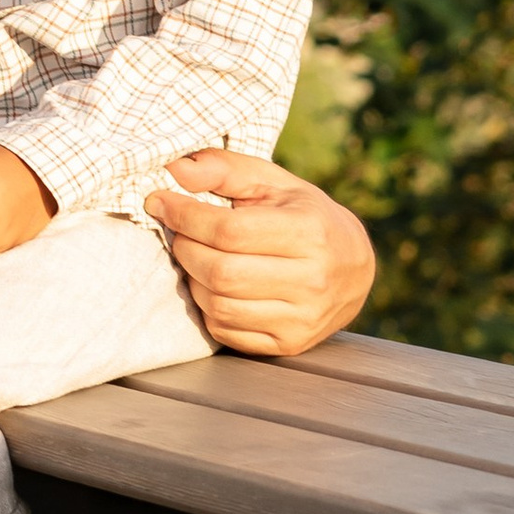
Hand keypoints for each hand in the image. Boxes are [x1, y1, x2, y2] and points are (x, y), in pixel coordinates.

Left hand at [147, 150, 373, 358]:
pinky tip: (214, 286)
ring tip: (198, 258)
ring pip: (219, 306)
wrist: (353, 267)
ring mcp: (302, 318)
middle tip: (179, 233)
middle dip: (185, 249)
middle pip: (221, 272)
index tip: (161, 202)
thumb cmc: (303, 215)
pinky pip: (226, 331)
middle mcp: (312, 280)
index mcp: (309, 232)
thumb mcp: (272, 182)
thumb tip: (175, 170)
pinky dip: (208, 308)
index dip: (185, 216)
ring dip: (193, 280)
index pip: (230, 231)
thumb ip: (224, 169)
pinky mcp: (289, 344)